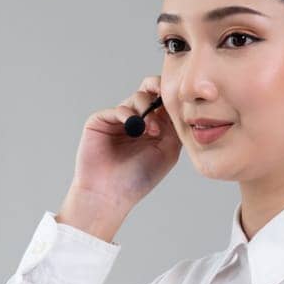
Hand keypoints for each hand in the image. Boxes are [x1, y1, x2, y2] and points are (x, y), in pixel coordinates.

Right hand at [58, 73, 181, 234]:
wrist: (110, 194)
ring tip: (152, 130)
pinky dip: (129, 114)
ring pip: (137, 97)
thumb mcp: (168, 151)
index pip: (164, 101)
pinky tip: (136, 127)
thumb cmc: (139, 178)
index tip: (182, 99)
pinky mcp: (100, 120)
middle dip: (159, 89)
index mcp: (154, 125)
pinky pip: (118, 109)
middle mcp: (137, 119)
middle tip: (167, 96)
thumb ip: (175, 128)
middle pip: (150, 90)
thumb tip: (178, 106)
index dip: (172, 96)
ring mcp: (118, 119)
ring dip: (148, 109)